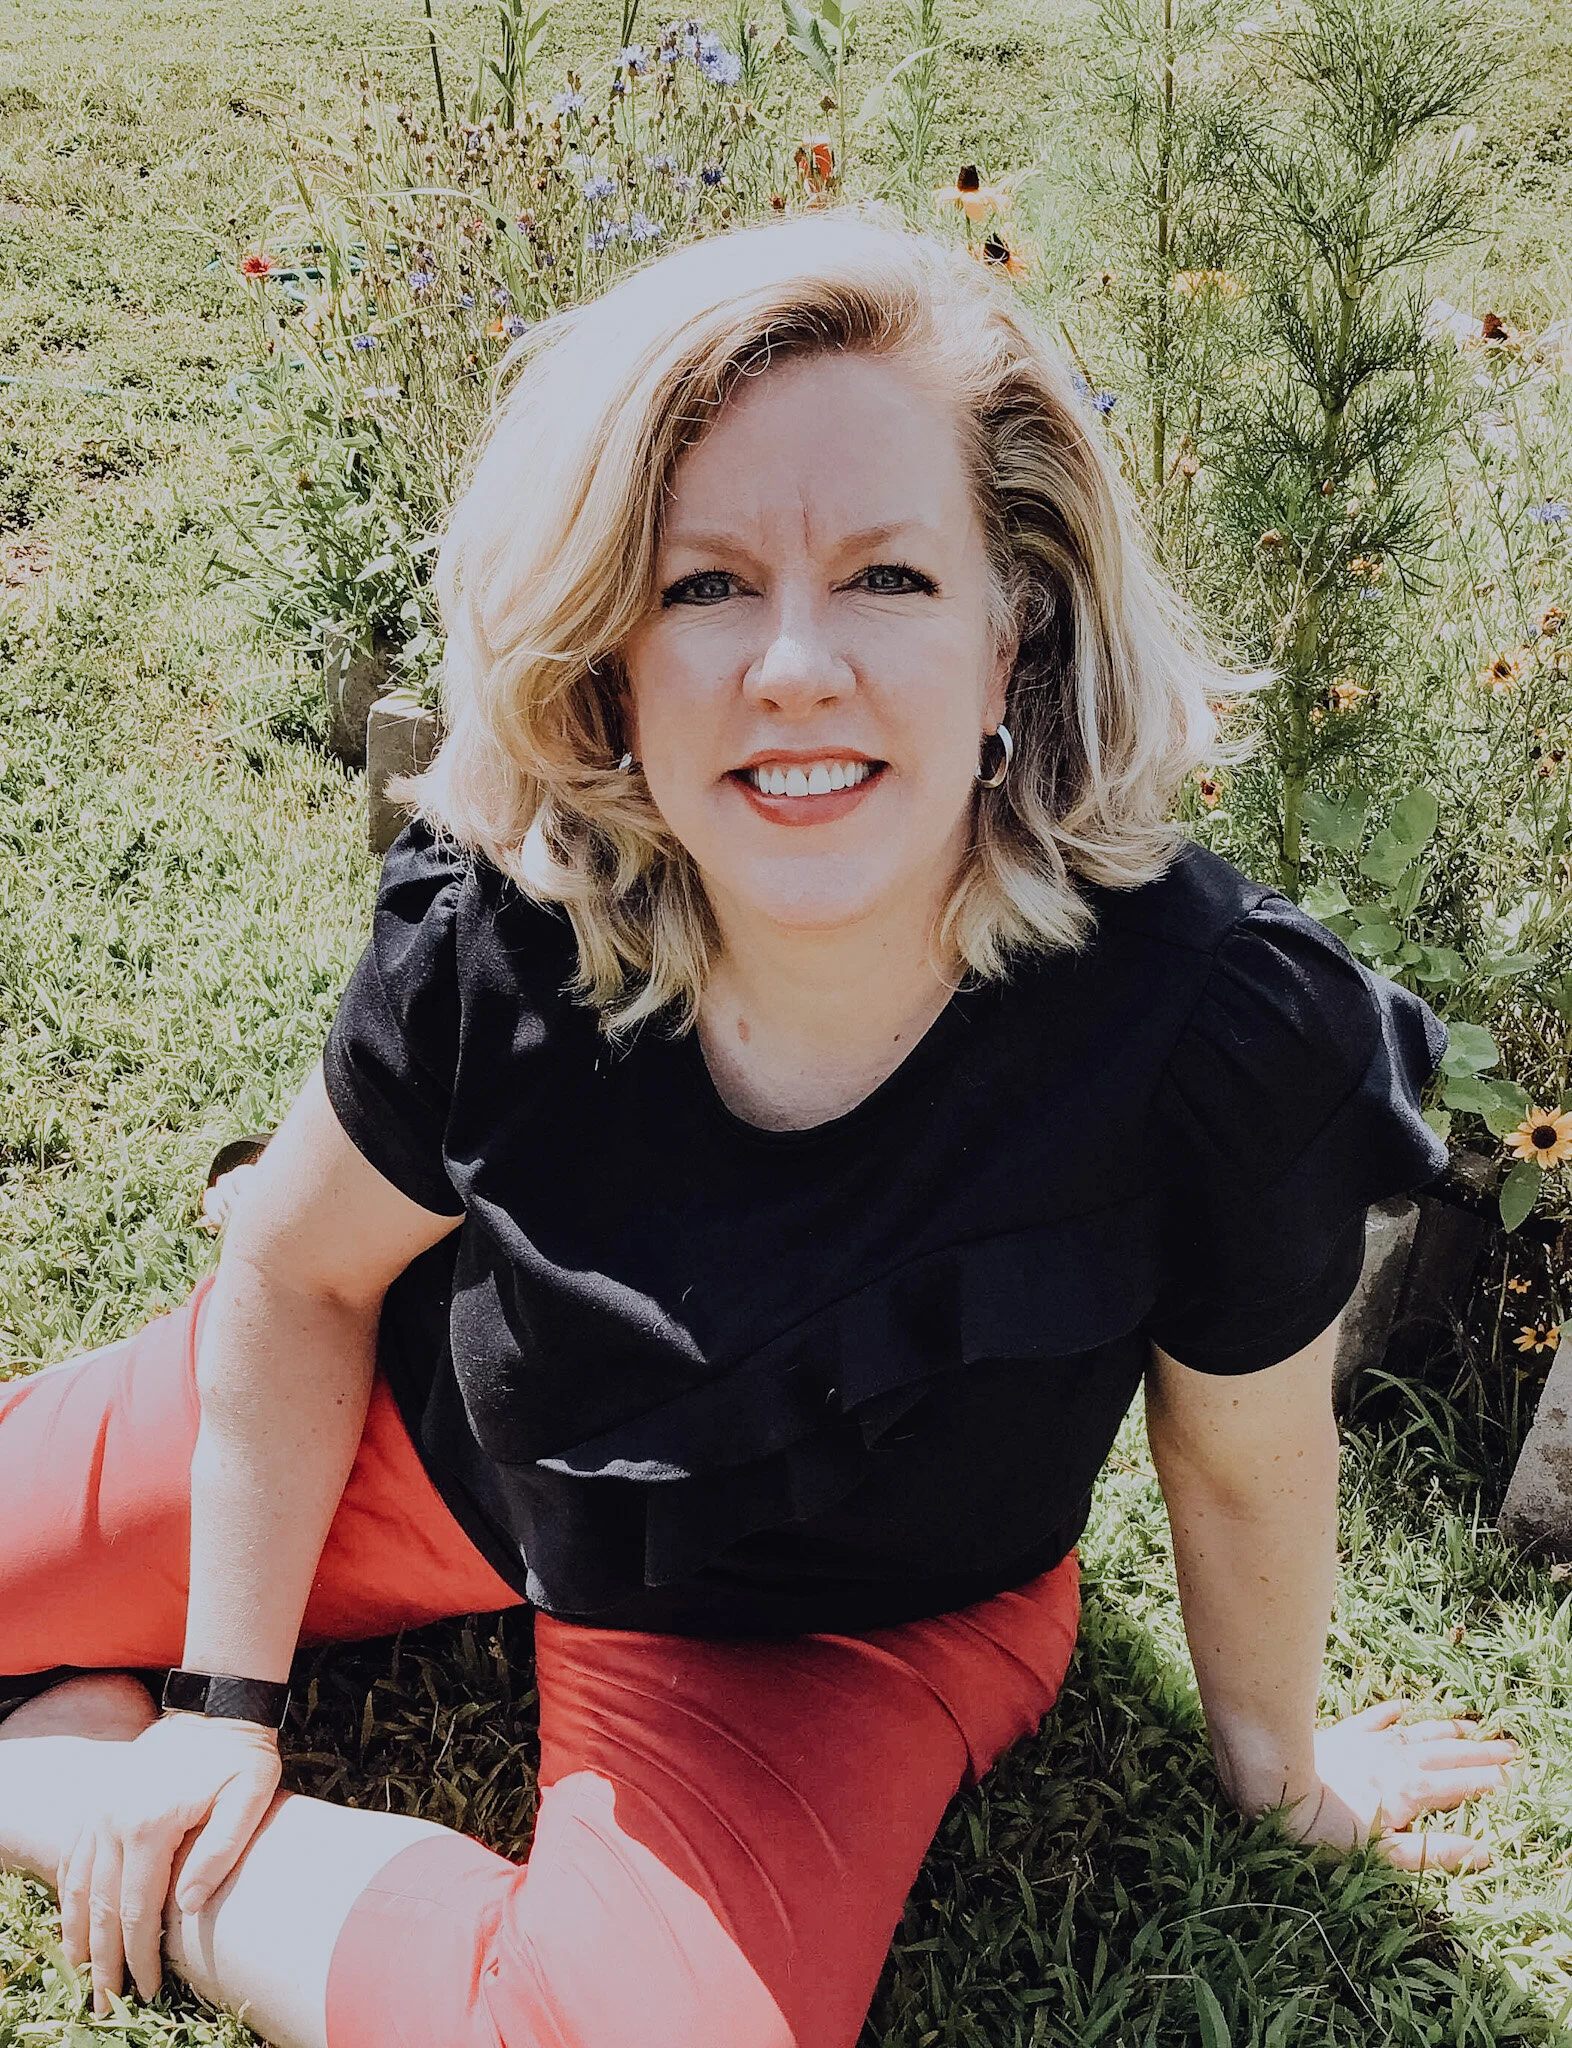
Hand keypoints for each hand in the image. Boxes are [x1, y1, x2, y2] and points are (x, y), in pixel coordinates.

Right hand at [58, 1710, 281, 2014]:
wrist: (216, 1707)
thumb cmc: (240, 1756)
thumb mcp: (250, 1795)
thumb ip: (221, 1850)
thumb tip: (188, 1906)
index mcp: (149, 1823)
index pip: (136, 1908)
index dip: (140, 1954)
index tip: (148, 1988)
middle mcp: (112, 1819)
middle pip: (100, 1907)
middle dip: (104, 1961)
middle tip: (107, 2003)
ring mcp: (99, 1810)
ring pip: (77, 1886)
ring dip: (78, 1935)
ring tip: (84, 1975)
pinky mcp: (97, 1803)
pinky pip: (73, 1857)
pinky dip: (68, 1895)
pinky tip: (73, 1922)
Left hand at [1283, 1700, 1519, 1871]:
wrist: (1277, 1787)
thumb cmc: (1328, 1830)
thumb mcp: (1386, 1854)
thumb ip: (1434, 1852)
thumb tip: (1482, 1853)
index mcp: (1411, 1791)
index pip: (1460, 1784)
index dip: (1487, 1781)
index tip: (1511, 1776)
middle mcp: (1396, 1761)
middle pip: (1447, 1754)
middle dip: (1479, 1752)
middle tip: (1509, 1747)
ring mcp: (1370, 1743)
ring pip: (1418, 1733)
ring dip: (1446, 1730)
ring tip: (1470, 1725)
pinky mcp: (1344, 1733)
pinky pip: (1375, 1717)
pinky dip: (1392, 1711)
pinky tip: (1404, 1705)